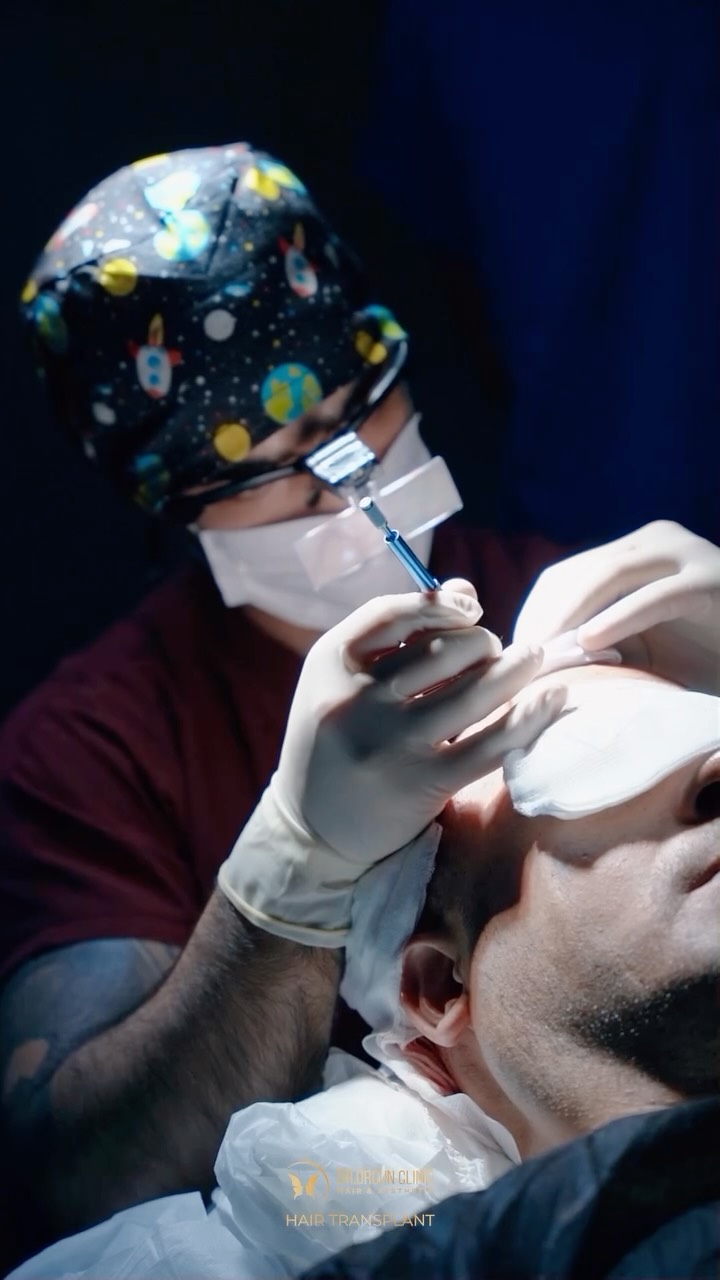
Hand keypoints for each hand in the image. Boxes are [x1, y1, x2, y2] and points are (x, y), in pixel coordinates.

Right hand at [218, 581, 565, 942]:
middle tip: (494, 652)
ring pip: (475, 691)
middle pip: (444, 648)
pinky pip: (491, 743)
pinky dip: (530, 717)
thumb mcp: (346, 681)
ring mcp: (391, 743)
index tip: (472, 608)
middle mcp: (358, 699)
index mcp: (332, 663)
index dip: (440, 602)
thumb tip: (467, 591)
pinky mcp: (423, 783)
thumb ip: (397, 636)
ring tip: (532, 659)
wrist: (313, 827)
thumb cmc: (340, 737)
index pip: (395, 612)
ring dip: (516, 668)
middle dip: (482, 642)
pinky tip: (553, 699)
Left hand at [514, 521, 719, 693]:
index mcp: (634, 551)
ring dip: (570, 615)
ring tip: (544, 653)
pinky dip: (618, 619)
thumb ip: (590, 638)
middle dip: (543, 616)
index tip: (512, 654)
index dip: (533, 612)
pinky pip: (654, 598)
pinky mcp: (709, 582)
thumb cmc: (697, 658)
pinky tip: (590, 643)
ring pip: (609, 576)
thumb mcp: (634, 645)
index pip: (564, 574)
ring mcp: (685, 555)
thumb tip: (527, 659)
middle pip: (579, 572)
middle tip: (520, 659)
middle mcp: (657, 541)